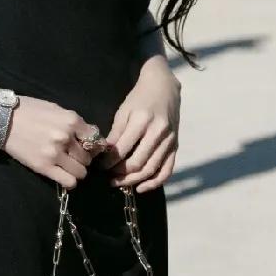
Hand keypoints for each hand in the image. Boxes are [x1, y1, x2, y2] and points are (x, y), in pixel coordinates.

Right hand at [0, 92, 96, 189]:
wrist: (1, 118)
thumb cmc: (28, 110)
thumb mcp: (55, 109)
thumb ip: (74, 122)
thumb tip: (90, 135)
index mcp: (71, 120)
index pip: (95, 139)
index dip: (92, 145)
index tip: (86, 147)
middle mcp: (66, 137)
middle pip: (88, 157)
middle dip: (83, 158)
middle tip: (73, 156)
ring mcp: (55, 154)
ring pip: (81, 172)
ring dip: (76, 170)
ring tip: (67, 166)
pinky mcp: (43, 167)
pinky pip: (68, 182)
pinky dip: (70, 181)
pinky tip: (63, 175)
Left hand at [101, 57, 180, 191]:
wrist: (164, 87)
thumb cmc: (140, 98)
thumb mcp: (124, 111)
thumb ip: (116, 134)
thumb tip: (105, 156)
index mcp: (142, 121)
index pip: (122, 149)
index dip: (109, 162)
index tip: (100, 166)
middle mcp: (158, 132)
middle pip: (137, 163)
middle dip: (120, 174)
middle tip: (108, 177)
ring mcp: (169, 140)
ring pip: (151, 169)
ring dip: (133, 180)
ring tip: (119, 183)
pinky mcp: (175, 146)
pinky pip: (167, 170)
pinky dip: (155, 182)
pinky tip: (141, 187)